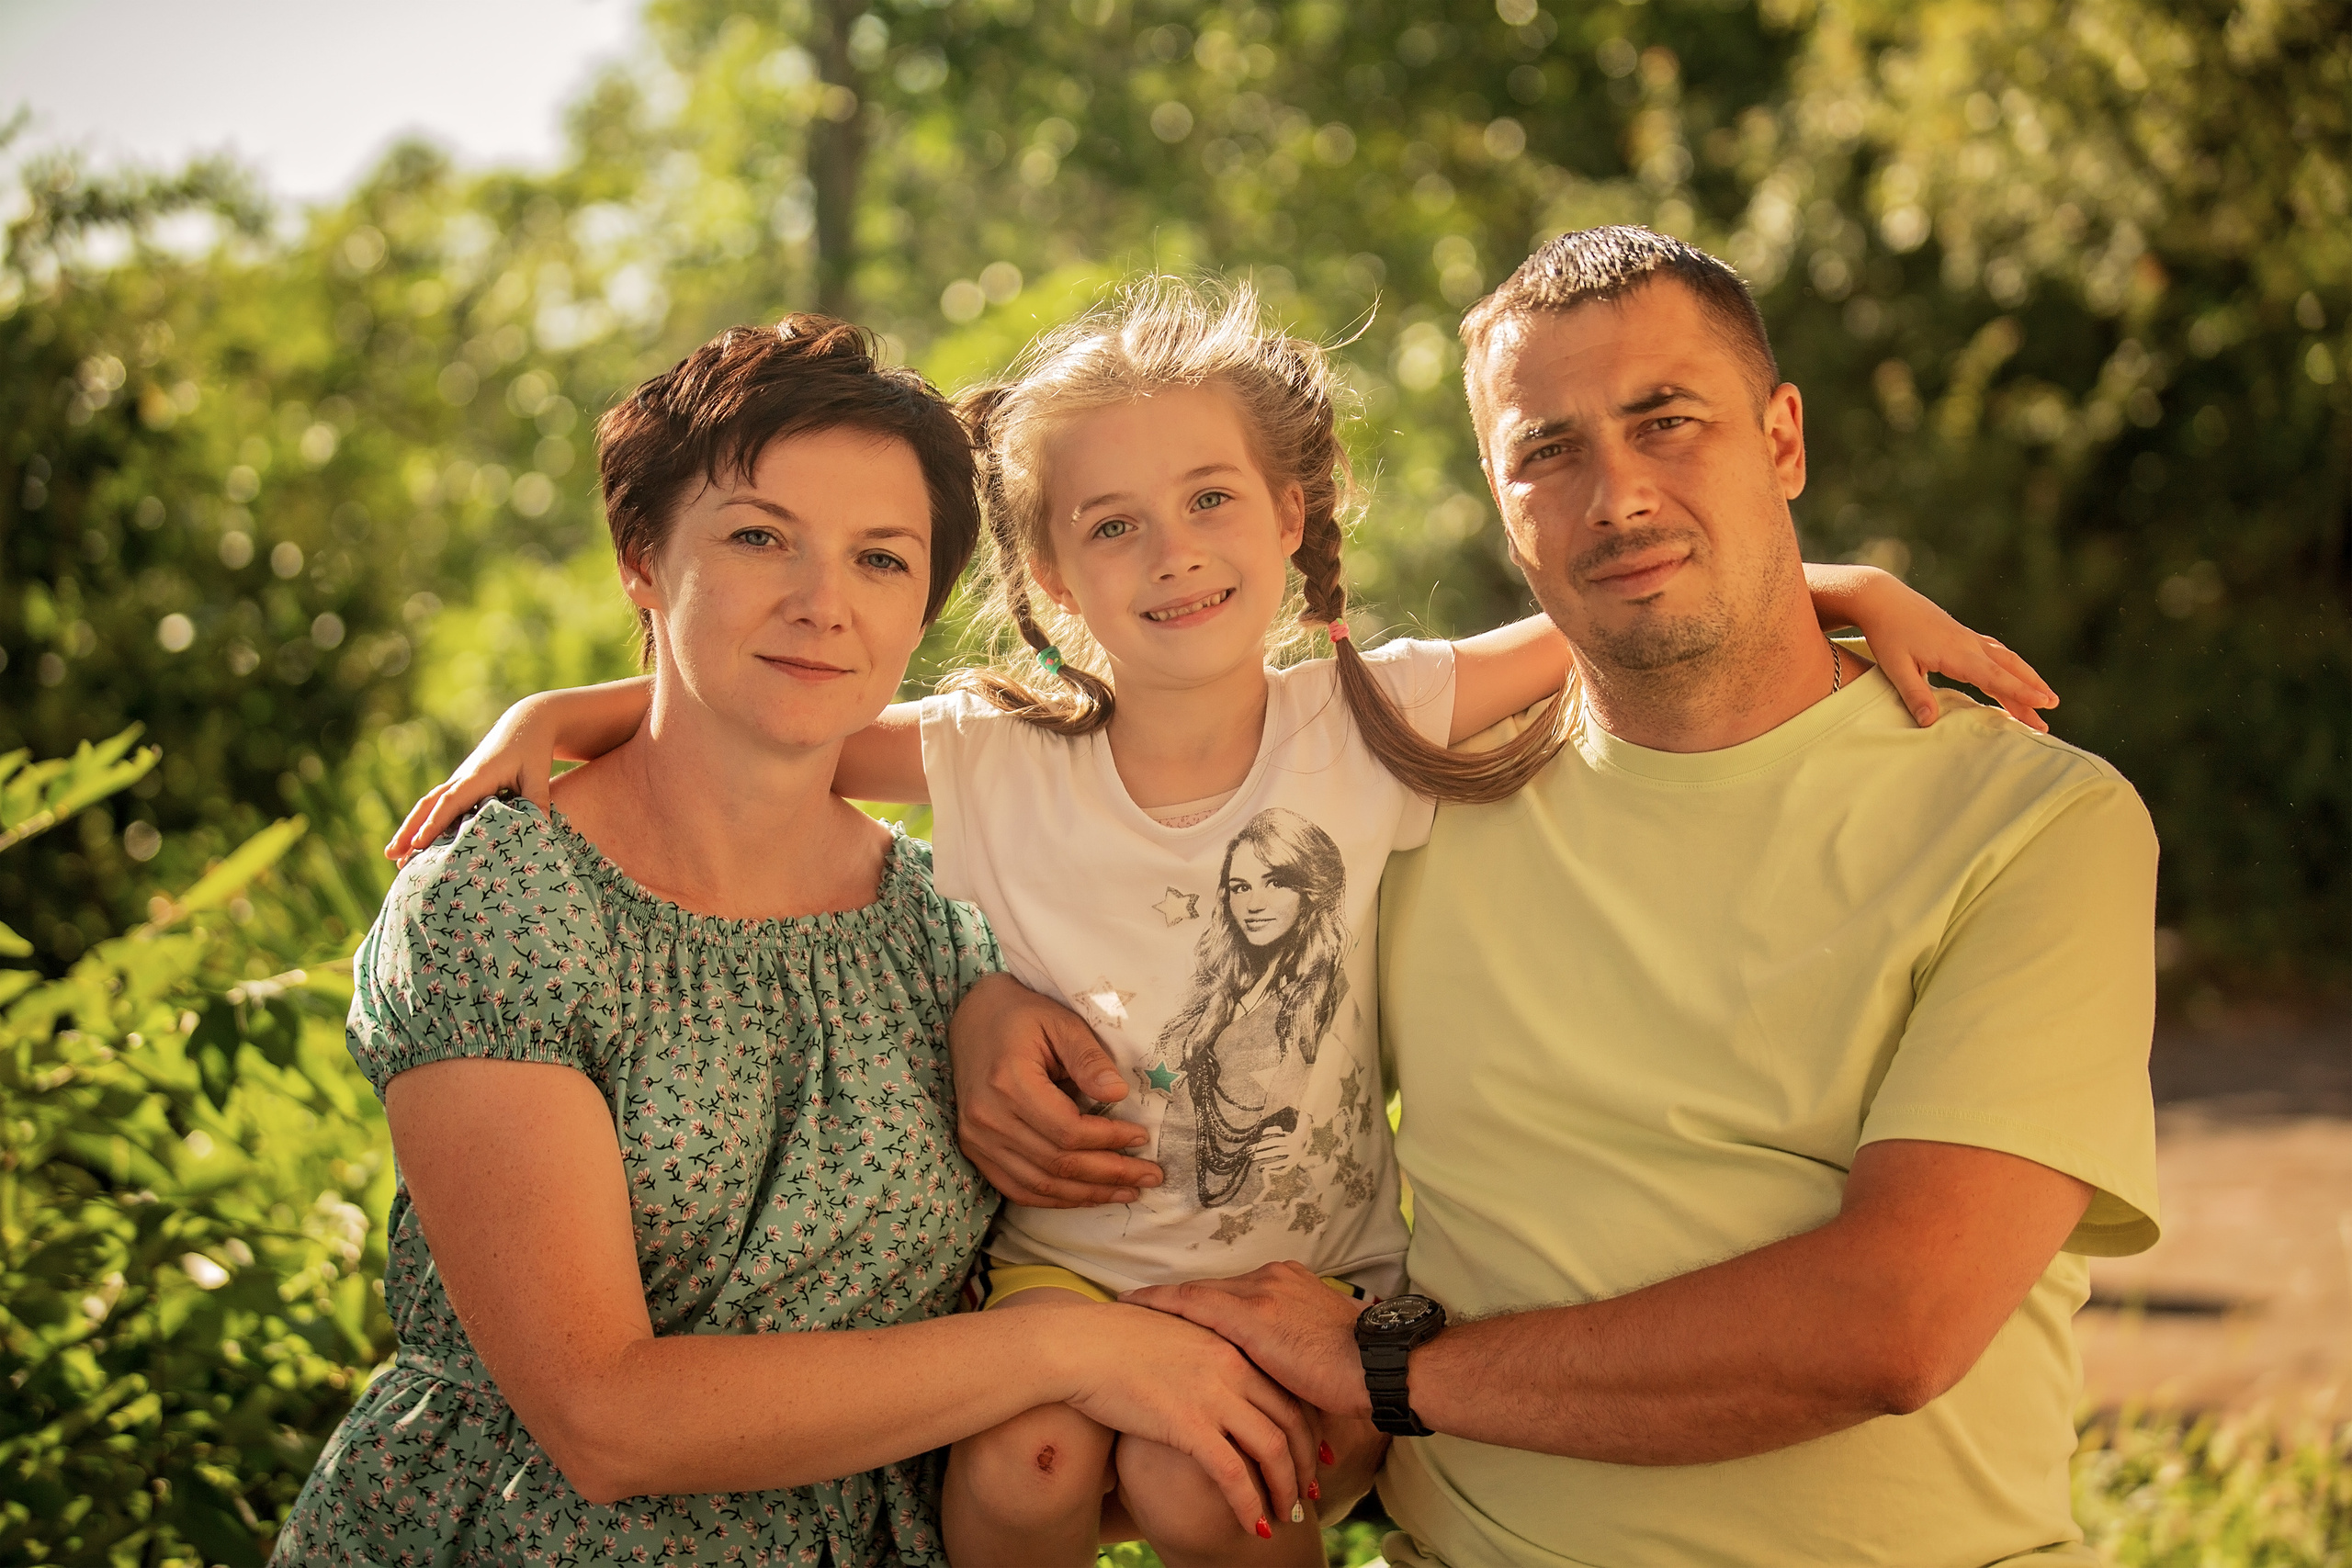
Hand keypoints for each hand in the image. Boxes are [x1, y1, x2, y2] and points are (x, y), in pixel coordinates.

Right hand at [384, 697, 560, 863]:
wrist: (525, 724)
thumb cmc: (532, 750)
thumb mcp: (538, 774)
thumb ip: (538, 801)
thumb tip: (541, 833)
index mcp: (478, 775)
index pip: (451, 802)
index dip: (434, 823)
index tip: (418, 844)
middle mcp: (462, 778)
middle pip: (428, 805)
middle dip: (409, 830)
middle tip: (390, 856)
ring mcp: (459, 782)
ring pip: (428, 806)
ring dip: (410, 829)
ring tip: (392, 856)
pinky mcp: (462, 786)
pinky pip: (437, 806)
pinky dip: (423, 824)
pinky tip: (416, 845)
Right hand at [950, 974, 1161, 1206]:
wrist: (973, 1019)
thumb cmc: (1022, 1016)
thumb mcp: (1061, 1022)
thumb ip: (1089, 1058)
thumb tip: (1118, 1094)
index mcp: (1009, 1082)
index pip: (1068, 1130)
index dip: (1109, 1140)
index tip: (1142, 1137)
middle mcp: (988, 1117)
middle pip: (1057, 1163)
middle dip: (1109, 1175)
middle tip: (1149, 1177)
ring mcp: (977, 1138)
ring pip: (1039, 1184)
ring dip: (1087, 1194)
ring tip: (1127, 1192)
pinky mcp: (975, 1149)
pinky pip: (1017, 1188)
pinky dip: (1055, 1198)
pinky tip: (1086, 1195)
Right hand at [1057, 1300, 1319, 1539]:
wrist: (1081, 1344)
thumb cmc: (1113, 1339)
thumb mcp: (1173, 1334)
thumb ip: (1200, 1352)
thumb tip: (1203, 1373)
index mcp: (1231, 1342)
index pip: (1286, 1386)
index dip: (1306, 1422)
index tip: (1313, 1449)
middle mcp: (1232, 1366)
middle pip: (1291, 1418)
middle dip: (1305, 1461)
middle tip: (1309, 1490)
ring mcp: (1213, 1395)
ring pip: (1271, 1448)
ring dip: (1284, 1487)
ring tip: (1286, 1515)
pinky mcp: (1188, 1423)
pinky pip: (1232, 1472)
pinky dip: (1248, 1502)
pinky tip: (1251, 1526)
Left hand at [1123, 1262, 1370, 1417]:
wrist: (1383, 1366)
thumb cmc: (1358, 1372)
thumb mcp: (1318, 1353)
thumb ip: (1288, 1351)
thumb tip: (1273, 1374)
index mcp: (1288, 1283)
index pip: (1230, 1291)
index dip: (1197, 1302)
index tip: (1168, 1309)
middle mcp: (1271, 1279)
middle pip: (1209, 1291)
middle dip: (1173, 1302)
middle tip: (1134, 1309)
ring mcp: (1261, 1293)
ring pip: (1196, 1294)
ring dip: (1160, 1304)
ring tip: (1125, 1310)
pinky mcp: (1253, 1315)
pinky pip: (1193, 1304)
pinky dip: (1161, 1305)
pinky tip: (1134, 1309)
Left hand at [1831, 566, 2059, 730]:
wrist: (1883, 598)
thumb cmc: (1888, 633)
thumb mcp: (1895, 667)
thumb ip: (1914, 694)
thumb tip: (1929, 723)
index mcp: (1957, 654)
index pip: (1995, 678)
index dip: (2020, 692)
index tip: (2044, 703)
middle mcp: (1969, 644)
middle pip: (2009, 668)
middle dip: (2032, 688)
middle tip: (2052, 707)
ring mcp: (1967, 638)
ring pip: (2005, 659)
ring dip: (2026, 677)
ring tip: (2044, 695)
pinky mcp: (1961, 635)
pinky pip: (1994, 653)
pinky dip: (2009, 666)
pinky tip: (2013, 674)